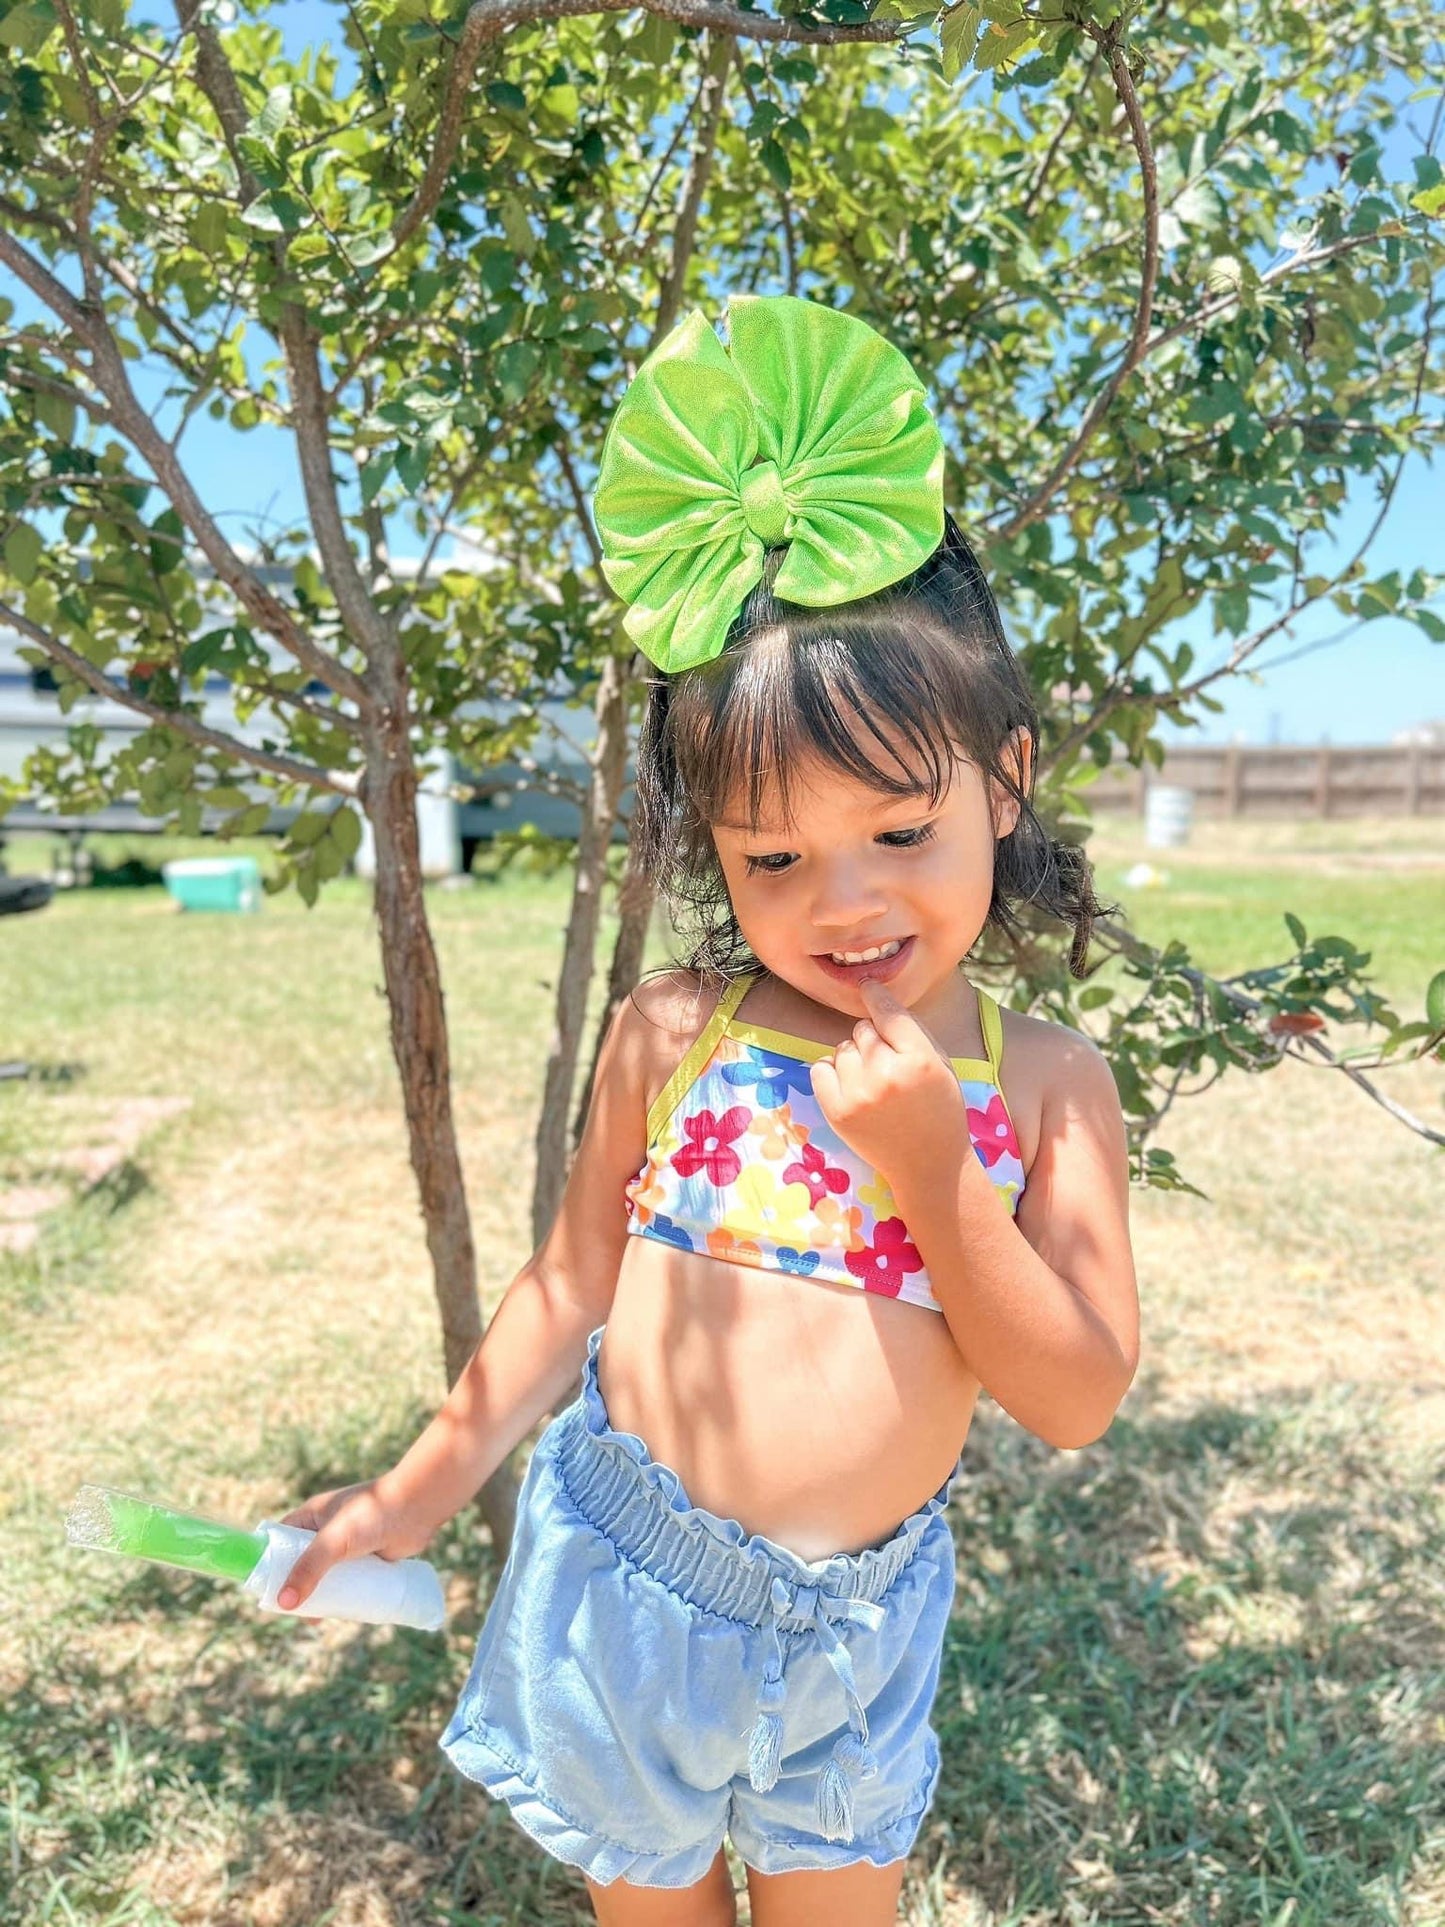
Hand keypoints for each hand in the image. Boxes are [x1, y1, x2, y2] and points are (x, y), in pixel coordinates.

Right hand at [273, 1478, 433, 1617]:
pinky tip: (341, 1613)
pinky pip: (348, 1580)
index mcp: (311, 1517)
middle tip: (291, 1612)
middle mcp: (326, 1530)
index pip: (279, 1541)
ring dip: (321, 1594)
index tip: (263, 1591)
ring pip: (326, 1575)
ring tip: (315, 1618)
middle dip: (296, 1586)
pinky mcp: (367, 1556)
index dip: (269, 1564)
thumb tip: (285, 1604)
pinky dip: (343, 1595)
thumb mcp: (334, 1541)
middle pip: (302, 1563)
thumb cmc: (371, 1514)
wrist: (417, 1507)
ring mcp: (348, 1544)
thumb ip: (309, 1569)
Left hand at [810, 978, 968, 1186]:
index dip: (875, 995)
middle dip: (872, 1040)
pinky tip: (852, 1088)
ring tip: (874, 1083)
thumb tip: (874, 998)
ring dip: (853, 1059)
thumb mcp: (940, 1065)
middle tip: (888, 1066)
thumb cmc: (939, 1109)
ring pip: (841, 1048)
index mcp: (919, 1059)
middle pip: (862, 1029)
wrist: (929, 1165)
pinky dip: (832, 1073)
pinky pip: (820, 1069)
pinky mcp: (837, 1112)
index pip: (888, 1012)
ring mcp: (858, 1094)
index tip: (867, 985)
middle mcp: (887, 1074)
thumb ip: (911, 1032)